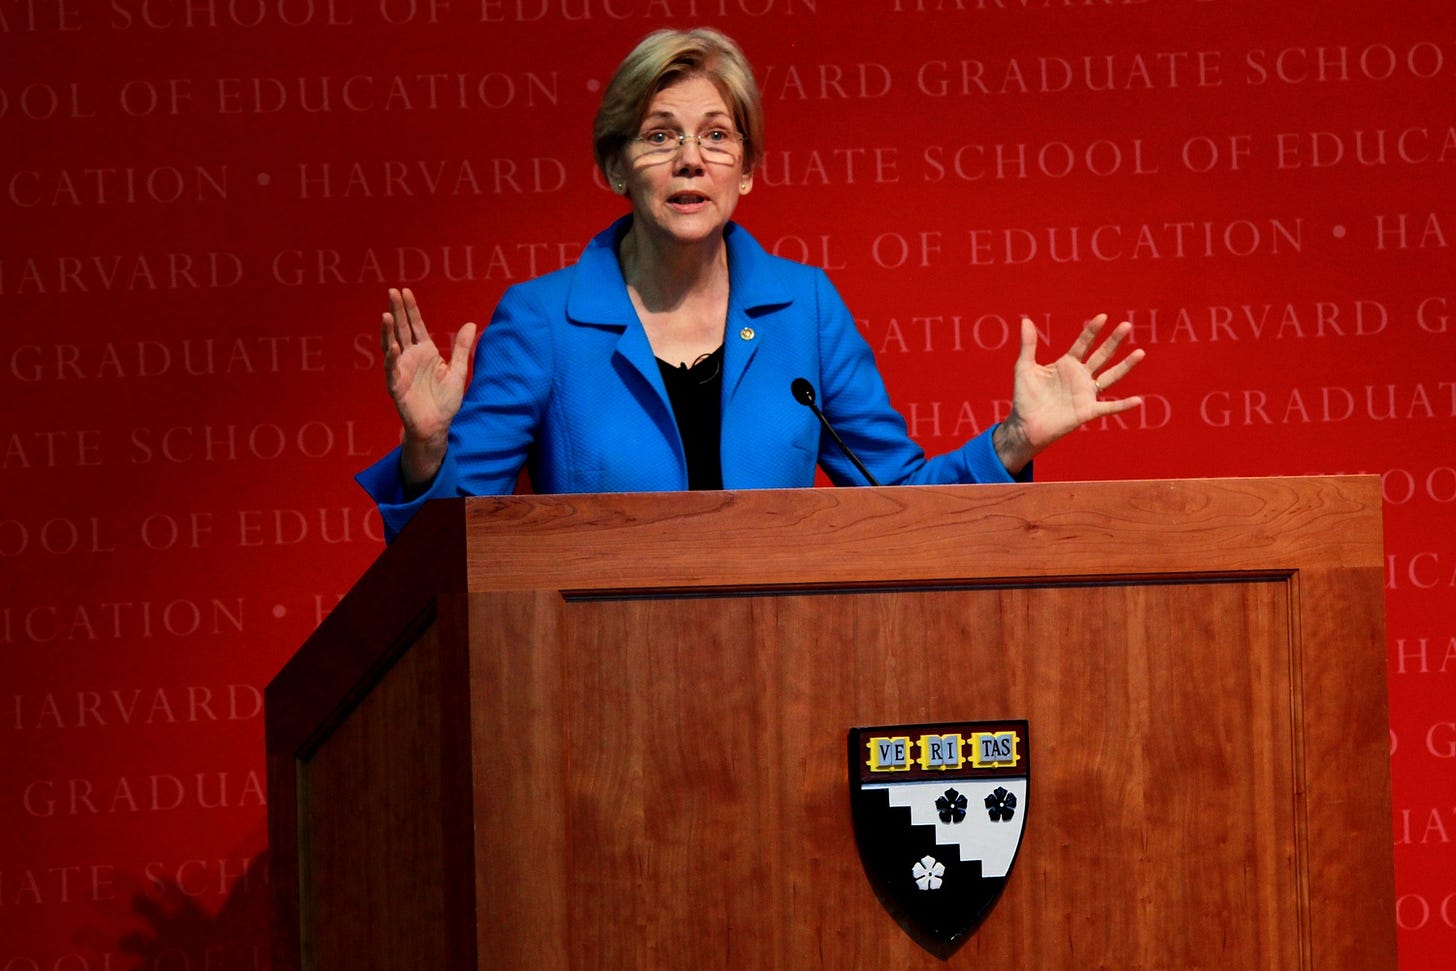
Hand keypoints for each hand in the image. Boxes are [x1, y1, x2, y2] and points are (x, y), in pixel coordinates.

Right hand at [380, 287, 477, 486]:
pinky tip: (392, 346)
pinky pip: (392, 370)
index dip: (411, 309)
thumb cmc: (445, 400)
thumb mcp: (458, 371)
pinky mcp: (396, 386)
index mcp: (425, 352)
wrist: (437, 426)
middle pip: (402, 330)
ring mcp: (401, 370)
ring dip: (388, 331)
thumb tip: (471, 324)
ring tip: (386, 314)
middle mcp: (410, 358)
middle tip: (392, 292)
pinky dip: (391, 358)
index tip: (405, 292)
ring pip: (392, 346)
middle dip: (397, 312)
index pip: (416, 326)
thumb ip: (463, 348)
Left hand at [993, 313, 1145, 473]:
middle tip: (1126, 325)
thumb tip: (1025, 320)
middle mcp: (1080, 376)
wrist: (1025, 425)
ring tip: (1140, 352)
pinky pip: (1109, 408)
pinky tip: (1137, 400)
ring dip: (1125, 366)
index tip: (1103, 316)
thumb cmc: (1025, 397)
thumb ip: (1028, 345)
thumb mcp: (1024, 367)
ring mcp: (1086, 393)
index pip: (1083, 344)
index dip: (1092, 331)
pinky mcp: (1087, 411)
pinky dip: (1123, 405)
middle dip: (1113, 341)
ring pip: (1110, 377)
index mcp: (1067, 364)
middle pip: (1101, 355)